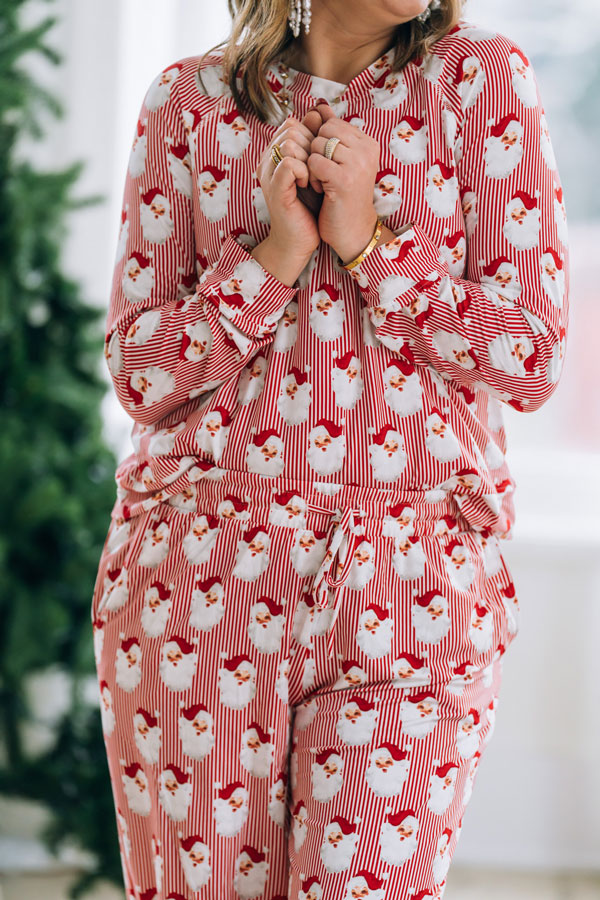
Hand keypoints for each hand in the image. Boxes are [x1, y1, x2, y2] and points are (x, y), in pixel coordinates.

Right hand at [255, 109, 325, 260]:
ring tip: (314, 179)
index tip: (319, 160)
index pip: (292, 124)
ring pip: (290, 142)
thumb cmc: (308, 206)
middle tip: (318, 171)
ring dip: (309, 159)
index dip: (311, 136)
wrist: (300, 239)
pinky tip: (309, 186)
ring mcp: (268, 174)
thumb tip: (319, 111)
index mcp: (275, 154)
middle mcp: (267, 161)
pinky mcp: (274, 189)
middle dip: (311, 146)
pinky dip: (305, 172)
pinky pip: (289, 163)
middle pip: (291, 129)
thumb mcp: (314, 169)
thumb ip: (314, 144)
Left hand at [307, 102, 381, 264]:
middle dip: (316, 150)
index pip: (332, 123)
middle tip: (322, 173)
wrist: (353, 232)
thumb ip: (331, 134)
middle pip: (325, 130)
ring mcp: (357, 163)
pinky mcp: (344, 179)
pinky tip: (320, 189)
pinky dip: (311, 176)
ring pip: (318, 144)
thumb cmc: (342, 197)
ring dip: (312, 164)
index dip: (321, 142)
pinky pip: (314, 162)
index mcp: (368, 143)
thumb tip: (318, 106)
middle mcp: (367, 150)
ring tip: (323, 182)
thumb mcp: (339, 161)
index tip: (328, 165)